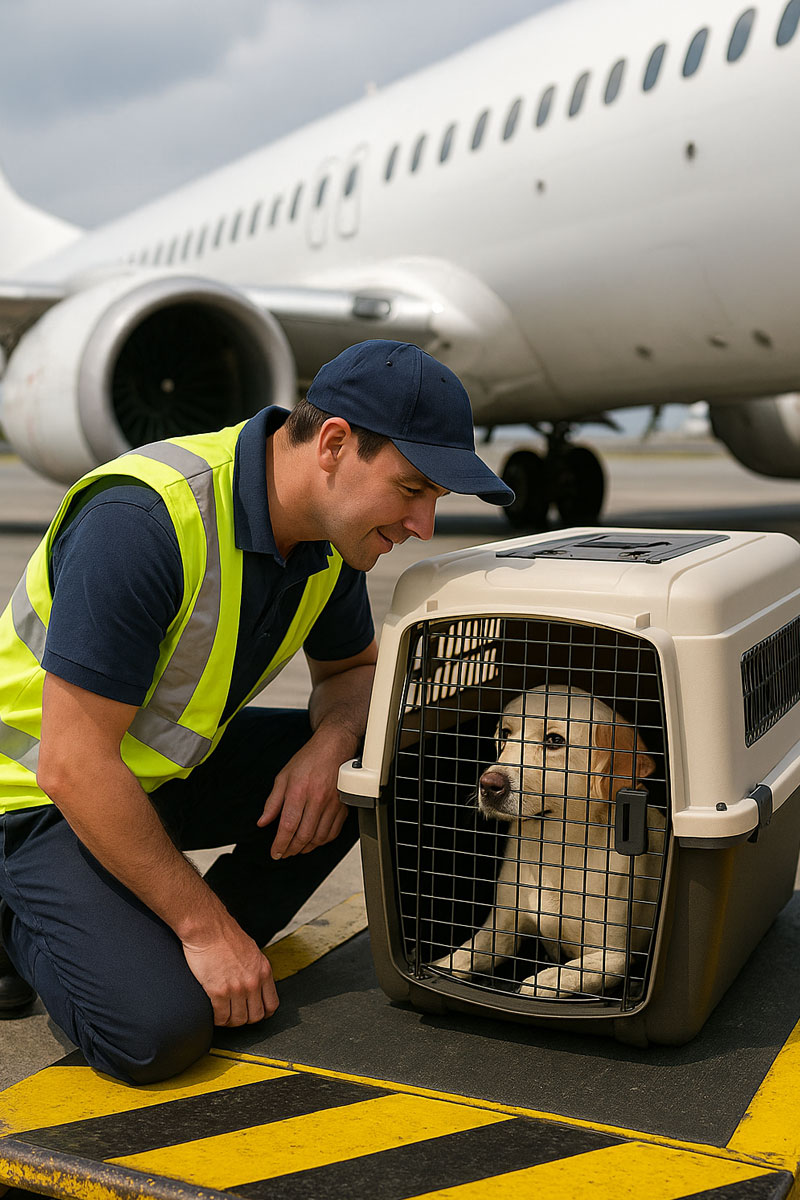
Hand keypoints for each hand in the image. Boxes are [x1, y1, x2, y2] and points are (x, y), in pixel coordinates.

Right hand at [181, 925, 278, 1026]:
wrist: (208, 928)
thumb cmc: (225, 935)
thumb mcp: (251, 951)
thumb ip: (255, 969)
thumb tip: (255, 984)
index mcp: (263, 970)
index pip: (271, 1004)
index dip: (263, 1013)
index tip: (254, 1012)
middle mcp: (253, 981)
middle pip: (255, 1016)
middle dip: (245, 1018)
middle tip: (236, 1013)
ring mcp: (236, 988)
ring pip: (238, 1020)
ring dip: (230, 1020)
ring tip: (224, 1014)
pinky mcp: (218, 992)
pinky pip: (221, 1017)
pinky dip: (217, 1018)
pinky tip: (214, 1011)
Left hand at [257, 729, 350, 858]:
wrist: (334, 747)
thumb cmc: (309, 759)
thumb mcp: (283, 777)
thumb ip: (272, 802)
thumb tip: (263, 821)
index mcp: (298, 791)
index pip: (288, 826)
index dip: (280, 844)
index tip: (275, 852)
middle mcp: (316, 799)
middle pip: (304, 835)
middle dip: (291, 849)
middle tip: (284, 853)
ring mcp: (332, 804)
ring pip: (319, 837)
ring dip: (307, 848)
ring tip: (297, 849)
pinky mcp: (343, 807)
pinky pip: (333, 832)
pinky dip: (323, 841)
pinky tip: (314, 841)